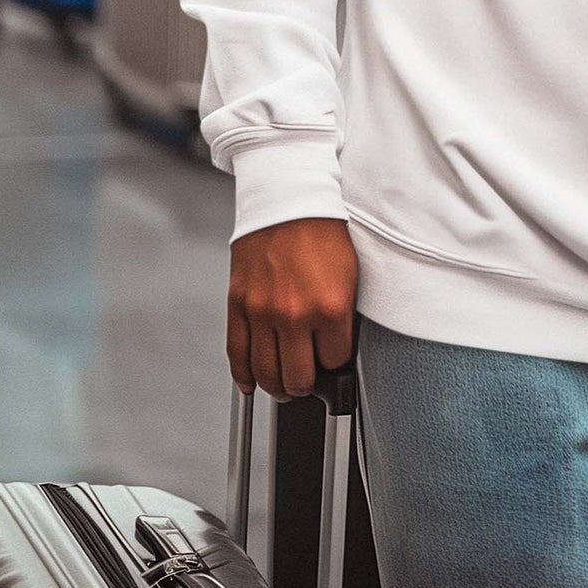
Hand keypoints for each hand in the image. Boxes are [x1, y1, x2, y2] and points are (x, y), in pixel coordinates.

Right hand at [227, 217, 358, 399]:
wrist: (288, 200)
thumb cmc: (321, 233)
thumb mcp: (350, 276)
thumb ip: (342, 318)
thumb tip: (336, 352)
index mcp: (330, 307)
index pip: (334, 363)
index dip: (335, 365)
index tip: (331, 360)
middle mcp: (295, 314)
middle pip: (298, 379)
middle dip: (305, 385)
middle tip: (307, 380)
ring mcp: (262, 312)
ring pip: (266, 374)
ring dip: (276, 386)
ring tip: (283, 383)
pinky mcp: (238, 305)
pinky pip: (237, 354)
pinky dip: (244, 376)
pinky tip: (252, 383)